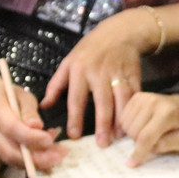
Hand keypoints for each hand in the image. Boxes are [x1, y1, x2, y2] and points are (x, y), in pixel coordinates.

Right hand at [0, 77, 64, 170]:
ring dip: (38, 162)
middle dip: (37, 158)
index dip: (31, 138)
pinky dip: (33, 161)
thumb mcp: (23, 96)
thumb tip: (37, 126)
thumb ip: (30, 111)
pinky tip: (49, 154)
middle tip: (59, 156)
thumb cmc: (10, 97)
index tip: (49, 140)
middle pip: (11, 151)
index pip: (11, 128)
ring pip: (14, 160)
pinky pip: (15, 162)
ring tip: (58, 154)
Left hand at [41, 9, 153, 144]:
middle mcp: (99, 72)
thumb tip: (44, 106)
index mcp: (80, 70)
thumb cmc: (90, 49)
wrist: (119, 32)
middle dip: (103, 124)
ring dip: (121, 120)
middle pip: (102, 102)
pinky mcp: (133, 75)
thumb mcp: (68, 62)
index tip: (74, 135)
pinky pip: (134, 96)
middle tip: (102, 144)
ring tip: (118, 137)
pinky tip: (131, 124)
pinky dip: (133, 111)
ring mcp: (118, 74)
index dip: (75, 118)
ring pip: (121, 100)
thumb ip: (56, 85)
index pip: (77, 98)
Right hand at [119, 92, 178, 165]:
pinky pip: (123, 117)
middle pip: (133, 132)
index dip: (138, 152)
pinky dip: (129, 125)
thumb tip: (148, 148)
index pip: (146, 136)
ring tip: (148, 132)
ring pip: (126, 125)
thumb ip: (167, 145)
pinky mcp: (137, 97)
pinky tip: (141, 125)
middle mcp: (154, 102)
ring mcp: (144, 97)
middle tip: (153, 140)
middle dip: (140, 142)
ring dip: (134, 134)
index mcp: (168, 113)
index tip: (131, 163)